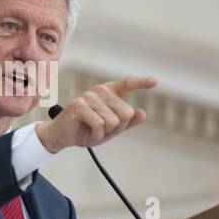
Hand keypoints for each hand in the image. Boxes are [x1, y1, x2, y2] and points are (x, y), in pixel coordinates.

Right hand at [35, 76, 157, 152]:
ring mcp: (89, 96)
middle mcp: (100, 90)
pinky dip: (96, 135)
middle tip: (101, 129)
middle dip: (117, 128)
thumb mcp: (111, 129)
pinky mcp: (79, 105)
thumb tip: (142, 113)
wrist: (63, 136)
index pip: (127, 84)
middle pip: (126, 113)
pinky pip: (99, 125)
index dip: (142, 82)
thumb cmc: (87, 130)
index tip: (155, 81)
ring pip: (113, 121)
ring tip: (92, 130)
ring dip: (104, 132)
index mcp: (110, 92)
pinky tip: (87, 133)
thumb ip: (127, 122)